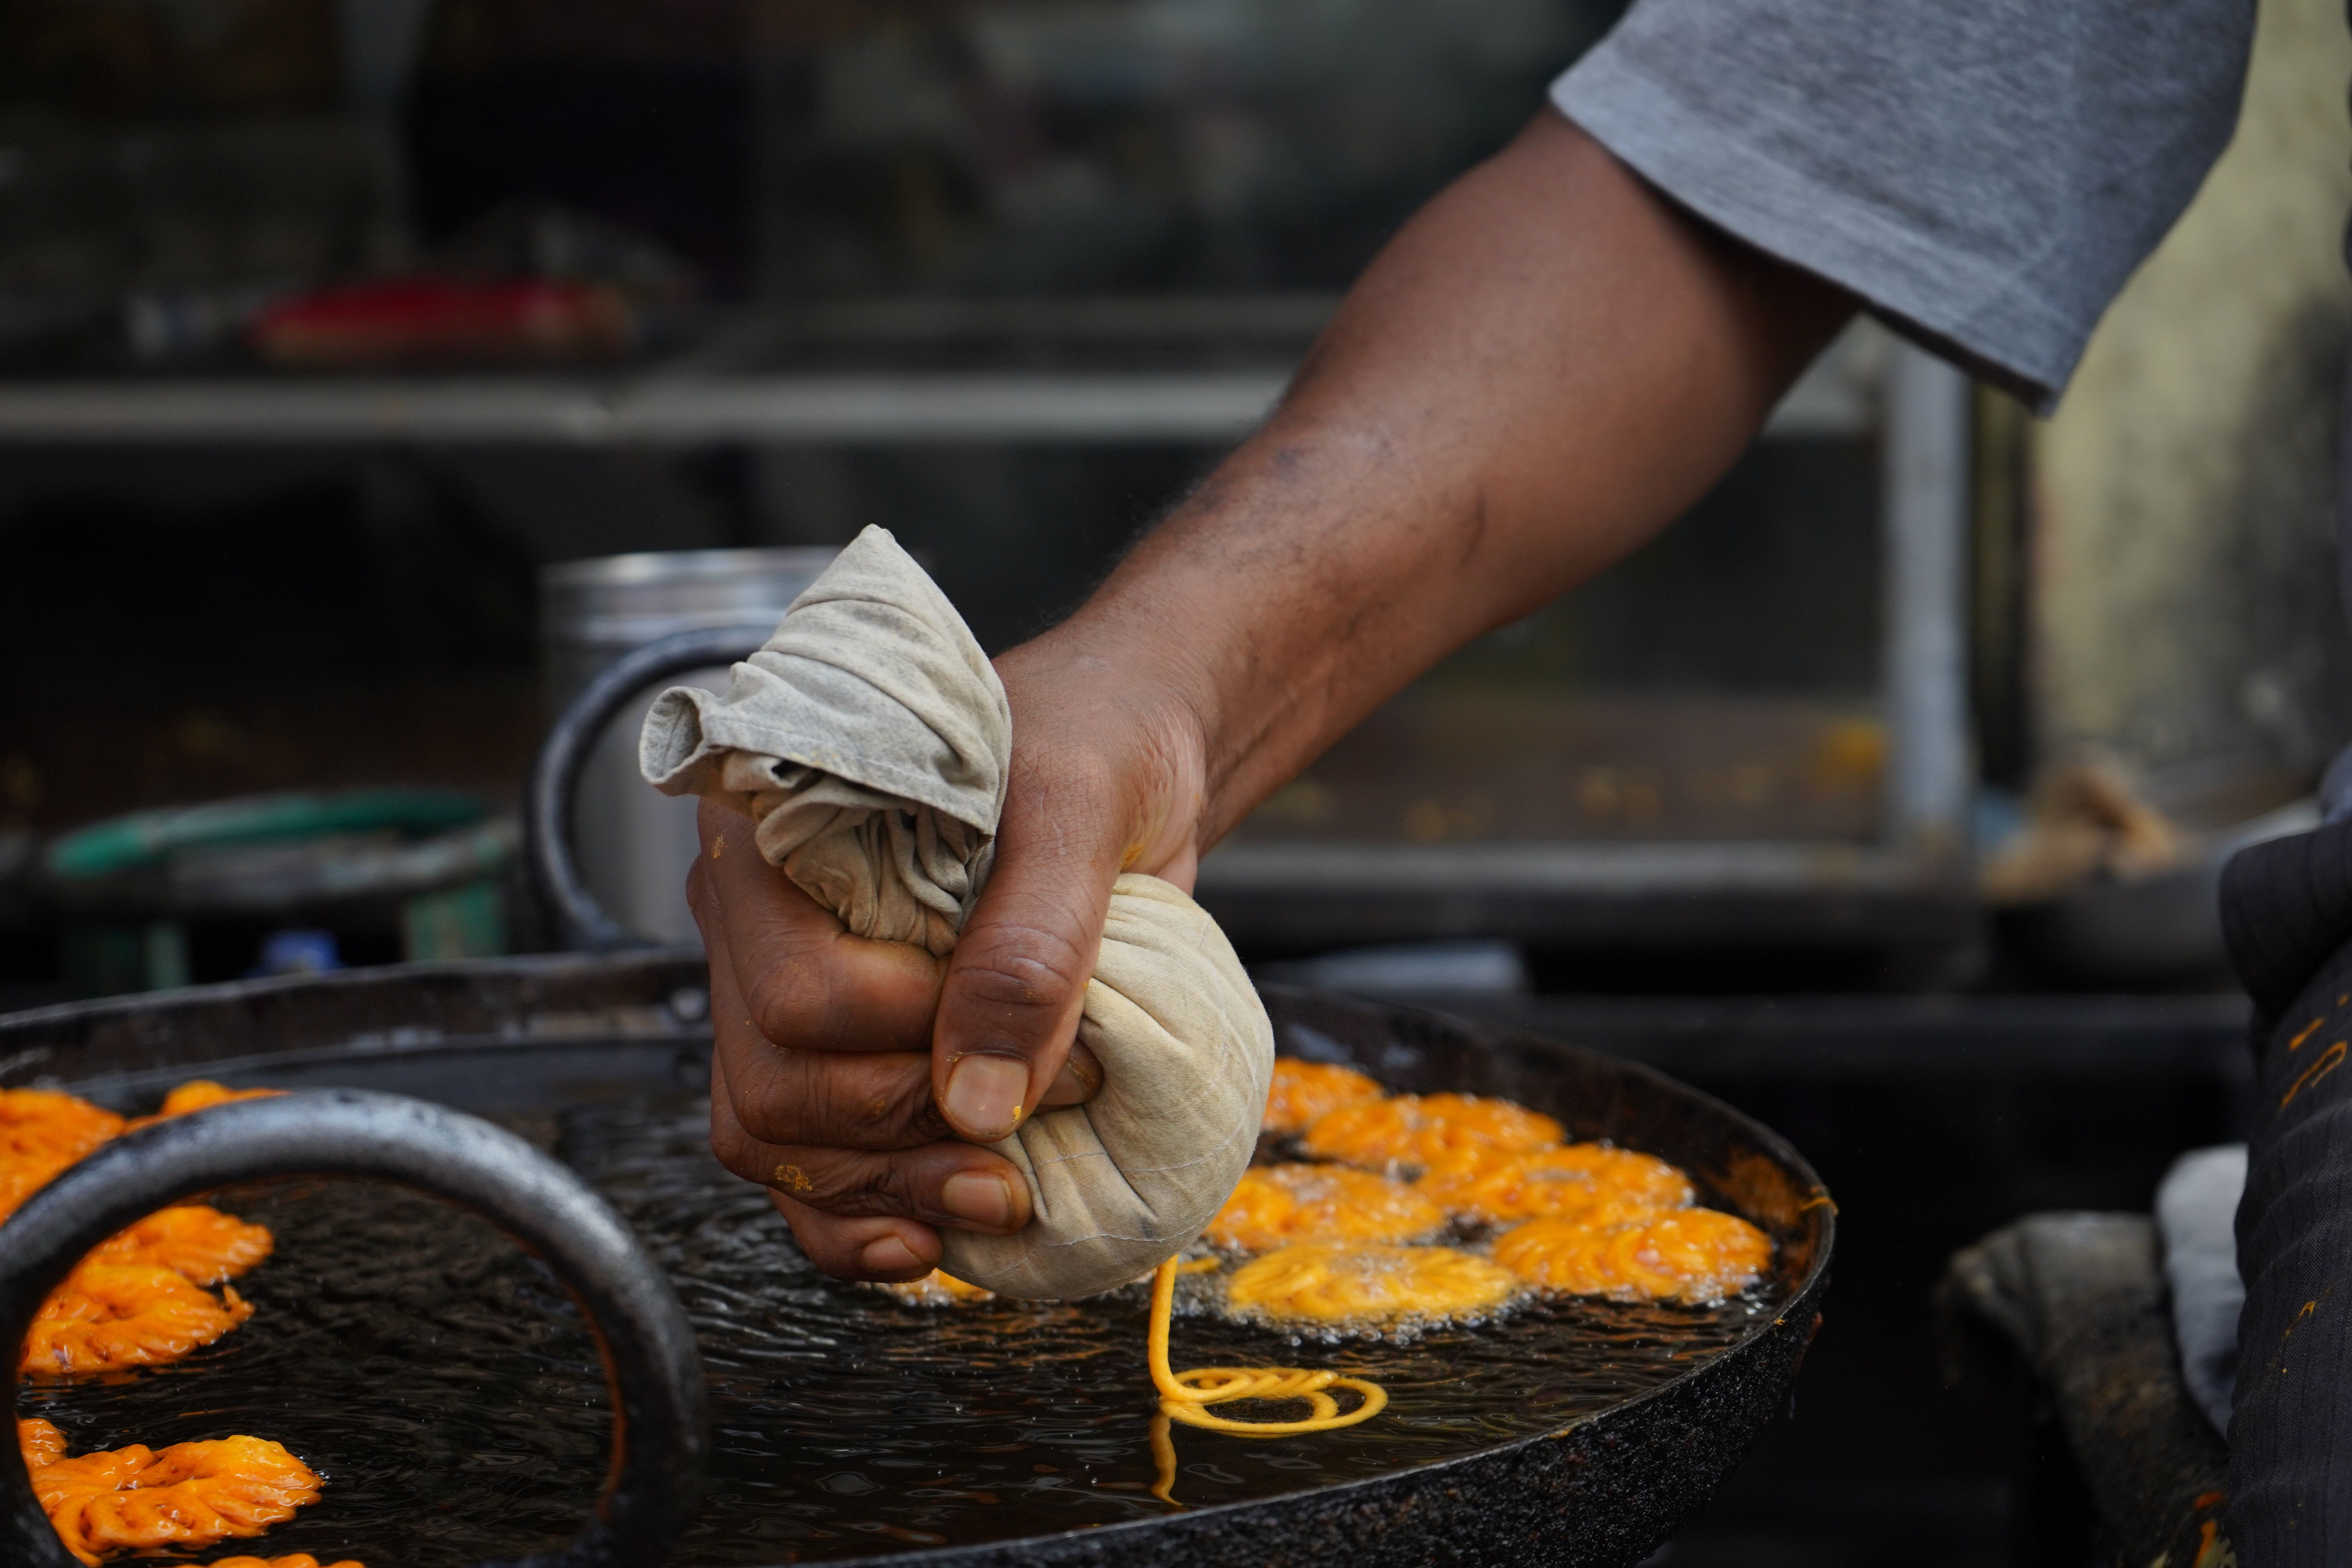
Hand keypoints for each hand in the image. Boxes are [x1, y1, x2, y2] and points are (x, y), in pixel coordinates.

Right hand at [687, 663, 1177, 1279]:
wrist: (1128, 761)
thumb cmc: (1093, 749)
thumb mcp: (1079, 814)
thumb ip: (1031, 944)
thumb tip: (974, 1099)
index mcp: (776, 834)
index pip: (790, 993)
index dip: (905, 1041)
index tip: (1038, 1036)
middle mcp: (759, 920)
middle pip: (774, 1087)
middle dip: (903, 1133)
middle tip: (1029, 1134)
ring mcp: (789, 994)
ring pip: (775, 1143)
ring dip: (884, 1195)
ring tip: (999, 1201)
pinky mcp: (844, 1051)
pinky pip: (803, 1171)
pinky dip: (858, 1226)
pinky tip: (927, 1244)